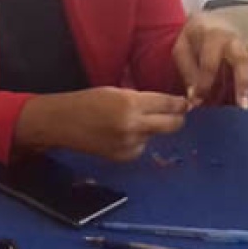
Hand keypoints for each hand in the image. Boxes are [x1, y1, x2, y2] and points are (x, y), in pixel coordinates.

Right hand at [15, 86, 188, 161]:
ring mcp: (128, 144)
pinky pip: (141, 147)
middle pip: (172, 125)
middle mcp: (133, 125)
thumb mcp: (117, 92)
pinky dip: (137, 141)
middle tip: (177, 114)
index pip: (168, 105)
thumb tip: (170, 104)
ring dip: (151, 130)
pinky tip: (120, 134)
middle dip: (177, 119)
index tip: (185, 103)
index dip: (179, 104)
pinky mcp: (123, 157)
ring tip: (130, 122)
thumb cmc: (88, 101)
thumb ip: (143, 99)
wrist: (62, 122)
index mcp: (131, 103)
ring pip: (155, 136)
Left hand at [172, 12, 247, 108]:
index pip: (209, 64)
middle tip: (243, 105)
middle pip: (240, 60)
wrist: (205, 19)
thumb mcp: (181, 50)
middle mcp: (233, 39)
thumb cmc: (193, 37)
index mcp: (211, 37)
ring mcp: (246, 43)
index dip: (203, 83)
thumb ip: (188, 72)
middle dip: (242, 82)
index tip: (197, 102)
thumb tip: (195, 97)